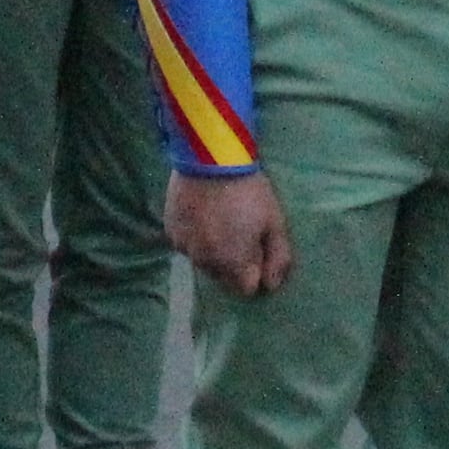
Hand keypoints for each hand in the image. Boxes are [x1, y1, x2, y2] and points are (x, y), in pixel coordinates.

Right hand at [169, 171, 293, 298]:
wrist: (209, 159)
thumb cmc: (249, 191)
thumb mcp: (274, 222)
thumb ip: (278, 258)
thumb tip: (272, 285)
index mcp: (233, 264)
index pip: (246, 288)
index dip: (255, 271)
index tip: (258, 250)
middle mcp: (206, 263)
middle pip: (223, 277)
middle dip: (233, 263)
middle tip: (240, 231)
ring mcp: (184, 247)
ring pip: (203, 260)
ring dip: (212, 250)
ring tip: (220, 220)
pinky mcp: (170, 230)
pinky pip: (187, 243)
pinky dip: (195, 235)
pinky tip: (202, 212)